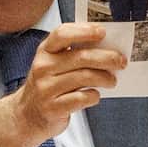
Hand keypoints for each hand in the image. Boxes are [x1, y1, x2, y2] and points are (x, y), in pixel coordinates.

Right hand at [0, 23, 124, 146]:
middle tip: (121, 61)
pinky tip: (95, 95)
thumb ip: (73, 54)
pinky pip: (82, 98)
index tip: (102, 32)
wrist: (27, 115)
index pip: (62, 34)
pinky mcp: (53, 107)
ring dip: (105, 78)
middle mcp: (43, 67)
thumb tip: (106, 48)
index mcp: (45, 51)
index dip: (84, 31)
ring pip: (84, 77)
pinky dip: (94, 96)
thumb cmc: (47, 86)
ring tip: (112, 80)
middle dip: (106, 58)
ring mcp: (46, 88)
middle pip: (81, 57)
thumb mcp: (53, 64)